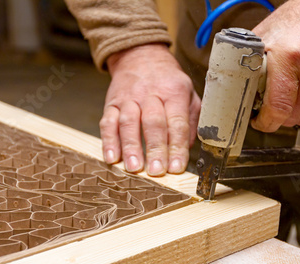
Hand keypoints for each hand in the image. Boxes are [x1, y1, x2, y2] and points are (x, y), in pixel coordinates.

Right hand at [101, 43, 200, 175]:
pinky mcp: (112, 104)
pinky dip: (108, 142)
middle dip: (155, 149)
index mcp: (174, 92)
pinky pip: (108, 123)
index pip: (177, 122)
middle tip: (156, 171)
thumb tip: (187, 148)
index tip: (177, 167)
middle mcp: (150, 94)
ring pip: (129, 123)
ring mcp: (129, 99)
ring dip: (131, 147)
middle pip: (153, 123)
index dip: (177, 146)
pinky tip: (112, 158)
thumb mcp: (188, 93)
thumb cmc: (167, 81)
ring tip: (134, 168)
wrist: (140, 56)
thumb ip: (191, 120)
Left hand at [251, 0, 299, 131]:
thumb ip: (250, 61)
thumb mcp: (266, 35)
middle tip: (273, 106)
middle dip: (278, 117)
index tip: (259, 121)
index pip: (277, 108)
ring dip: (296, 115)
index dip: (265, 122)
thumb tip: (233, 85)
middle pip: (291, 116)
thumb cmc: (299, 20)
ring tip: (290, 99)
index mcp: (288, 57)